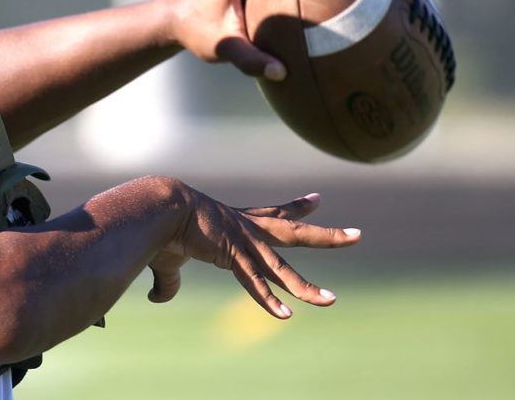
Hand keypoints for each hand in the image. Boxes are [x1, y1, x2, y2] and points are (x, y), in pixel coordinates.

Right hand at [147, 189, 360, 318]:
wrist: (160, 207)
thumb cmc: (162, 225)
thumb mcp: (171, 258)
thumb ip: (171, 281)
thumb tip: (156, 297)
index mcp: (236, 223)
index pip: (273, 214)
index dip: (297, 208)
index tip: (318, 200)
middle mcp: (247, 229)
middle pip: (296, 233)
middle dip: (327, 236)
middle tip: (358, 235)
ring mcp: (244, 243)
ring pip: (283, 268)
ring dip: (307, 288)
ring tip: (332, 301)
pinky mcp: (233, 255)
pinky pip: (255, 281)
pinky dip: (268, 299)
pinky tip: (286, 314)